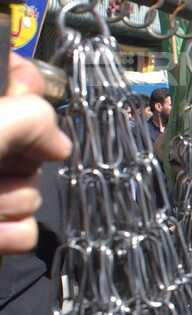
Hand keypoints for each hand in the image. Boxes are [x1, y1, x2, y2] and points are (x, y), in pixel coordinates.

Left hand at [0, 54, 71, 253]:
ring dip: (11, 206)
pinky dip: (10, 235)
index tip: (28, 99)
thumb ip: (31, 116)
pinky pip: (25, 229)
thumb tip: (59, 141)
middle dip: (19, 165)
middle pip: (32, 143)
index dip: (29, 90)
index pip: (18, 78)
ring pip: (31, 191)